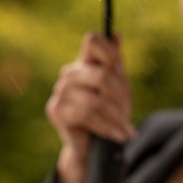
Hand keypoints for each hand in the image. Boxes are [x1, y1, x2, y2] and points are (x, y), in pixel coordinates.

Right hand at [45, 32, 135, 182]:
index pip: (93, 40)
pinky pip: (86, 115)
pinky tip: (117, 136)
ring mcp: (60, 90)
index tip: (118, 70)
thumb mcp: (118, 87)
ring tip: (126, 130)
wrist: (95, 148)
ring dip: (116, 118)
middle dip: (120, 97)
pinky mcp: (55, 110)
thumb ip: (116, 63)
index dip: (109, 52)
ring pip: (96, 100)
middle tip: (128, 114)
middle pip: (101, 75)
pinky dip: (106, 127)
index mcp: (85, 62)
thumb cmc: (109, 114)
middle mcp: (70, 72)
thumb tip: (116, 34)